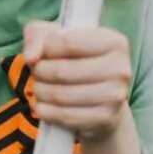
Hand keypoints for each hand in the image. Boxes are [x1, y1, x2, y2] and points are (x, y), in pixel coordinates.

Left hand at [23, 22, 132, 143]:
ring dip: (40, 92)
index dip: (47, 48)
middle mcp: (120, 69)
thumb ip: (38, 35)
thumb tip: (31, 56)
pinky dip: (46, 111)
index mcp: (114, 42)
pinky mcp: (105, 118)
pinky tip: (42, 106)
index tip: (44, 52)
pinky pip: (65, 116)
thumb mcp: (57, 38)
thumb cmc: (77, 61)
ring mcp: (115, 96)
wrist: (101, 100)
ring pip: (60, 95)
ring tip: (39, 88)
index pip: (68, 42)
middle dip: (40, 72)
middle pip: (62, 70)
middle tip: (37, 72)